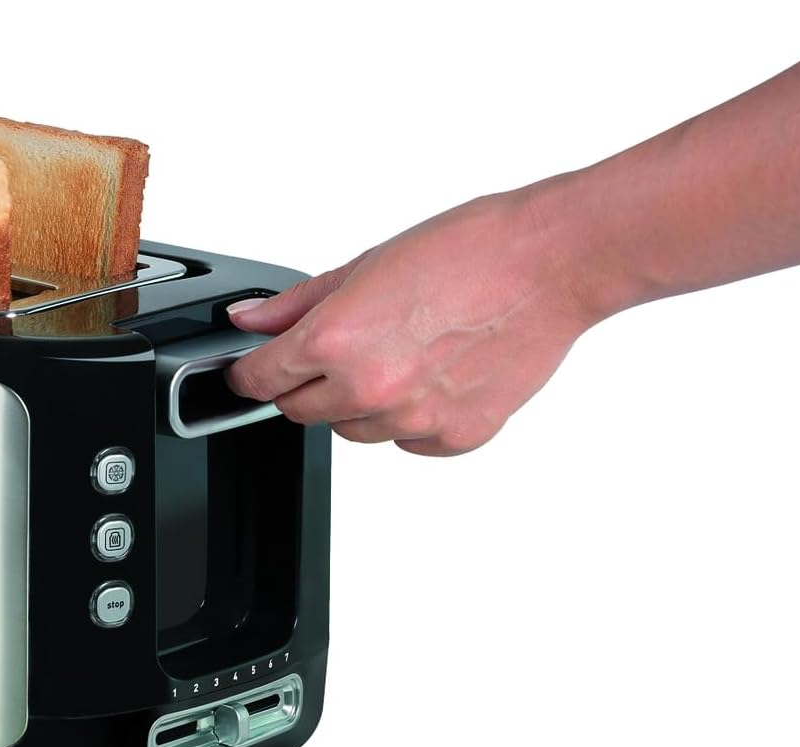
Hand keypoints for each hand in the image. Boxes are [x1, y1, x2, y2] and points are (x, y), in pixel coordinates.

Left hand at [225, 188, 598, 455]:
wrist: (549, 265)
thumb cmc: (469, 251)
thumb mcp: (365, 266)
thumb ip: (297, 305)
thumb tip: (250, 321)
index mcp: (336, 339)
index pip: (260, 381)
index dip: (249, 374)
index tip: (253, 370)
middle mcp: (369, 388)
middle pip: (301, 412)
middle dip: (307, 385)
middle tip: (343, 348)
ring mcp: (413, 420)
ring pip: (354, 431)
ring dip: (360, 403)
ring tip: (400, 353)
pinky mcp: (454, 438)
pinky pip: (407, 443)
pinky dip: (409, 419)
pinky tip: (433, 375)